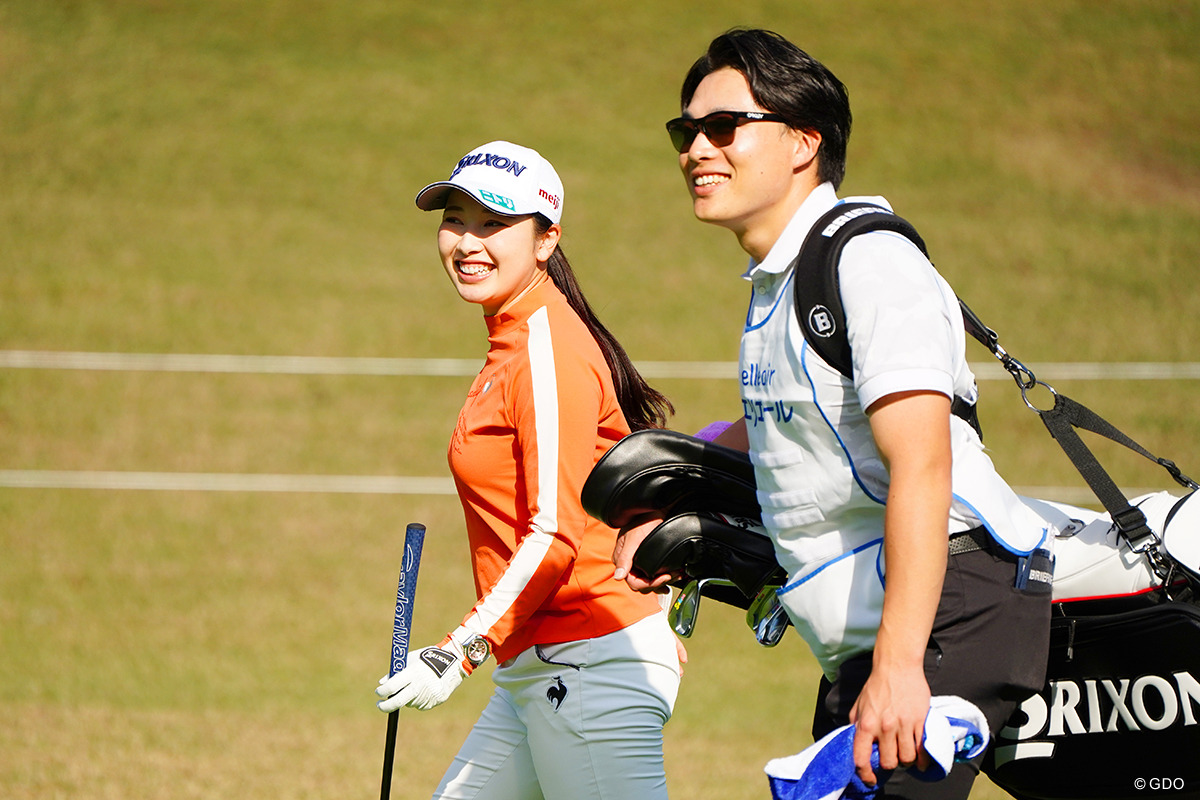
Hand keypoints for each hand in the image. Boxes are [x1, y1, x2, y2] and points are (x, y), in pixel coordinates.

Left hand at [375, 638, 468, 711]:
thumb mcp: (411, 659)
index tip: (378, 693)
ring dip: (407, 698)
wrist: (453, 663)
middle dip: (385, 706)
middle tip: (380, 705)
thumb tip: (382, 683)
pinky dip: (419, 700)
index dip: (382, 692)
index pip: (391, 687)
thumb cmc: (428, 658)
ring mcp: (427, 695)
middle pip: (397, 701)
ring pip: (409, 703)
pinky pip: (421, 705)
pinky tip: (425, 689)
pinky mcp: (434, 702)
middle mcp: (419, 686)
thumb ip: (396, 672)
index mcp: (412, 673)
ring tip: (417, 685)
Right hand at [611, 517, 674, 592]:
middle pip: (642, 585)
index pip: (634, 582)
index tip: (664, 578)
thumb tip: (618, 577)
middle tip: (672, 576)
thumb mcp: (633, 539)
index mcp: (621, 560)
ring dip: (661, 582)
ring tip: (674, 576)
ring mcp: (637, 561)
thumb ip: (625, 558)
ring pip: (648, 582)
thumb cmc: (643, 520)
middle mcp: (628, 563)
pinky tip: (670, 576)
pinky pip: (652, 574)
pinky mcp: (646, 559)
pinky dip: (662, 578)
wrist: (654, 509)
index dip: (649, 584)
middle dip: (657, 583)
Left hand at [849, 665, 930, 784]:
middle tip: (892, 757)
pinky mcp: (919, 721)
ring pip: (907, 759)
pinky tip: (920, 756)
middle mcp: (883, 727)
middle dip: (890, 764)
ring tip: (906, 753)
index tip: (870, 778)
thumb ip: (856, 724)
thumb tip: (854, 742)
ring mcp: (903, 725)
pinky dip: (922, 758)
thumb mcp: (859, 704)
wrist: (897, 666)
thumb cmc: (877, 685)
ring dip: (907, 760)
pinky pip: (923, 749)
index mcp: (865, 724)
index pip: (861, 758)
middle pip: (889, 762)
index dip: (865, 774)